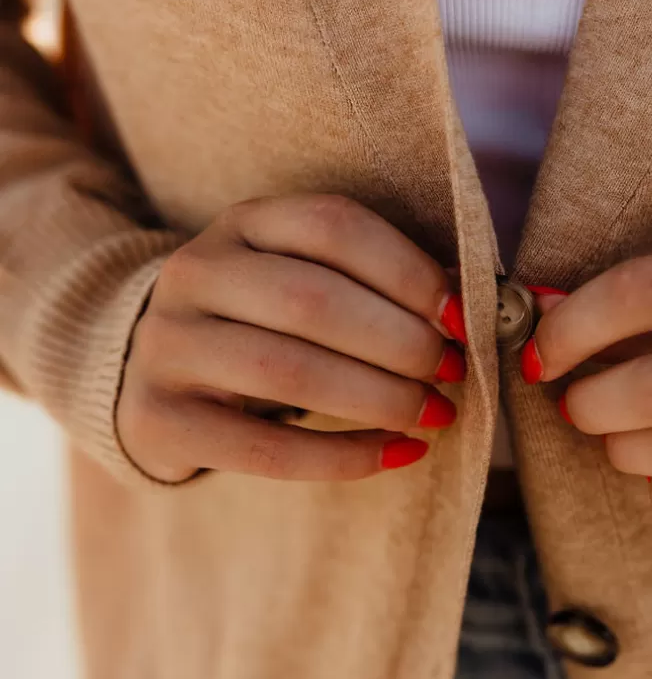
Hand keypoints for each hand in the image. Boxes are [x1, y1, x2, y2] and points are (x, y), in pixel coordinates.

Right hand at [117, 194, 466, 482]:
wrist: (146, 375)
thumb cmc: (260, 325)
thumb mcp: (301, 280)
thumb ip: (375, 283)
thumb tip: (476, 300)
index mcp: (242, 222)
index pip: (332, 226)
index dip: (407, 271)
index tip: (459, 317)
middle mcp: (196, 272)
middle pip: (312, 300)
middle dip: (399, 342)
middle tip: (452, 373)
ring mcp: (169, 345)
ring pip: (287, 371)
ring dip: (378, 397)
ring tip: (432, 414)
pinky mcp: (160, 418)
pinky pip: (266, 448)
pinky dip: (344, 456)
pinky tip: (397, 454)